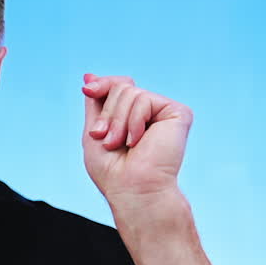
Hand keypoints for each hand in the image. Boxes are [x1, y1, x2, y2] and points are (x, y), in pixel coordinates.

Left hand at [81, 73, 192, 206]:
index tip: (87, 90)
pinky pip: (144, 99)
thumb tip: (89, 75)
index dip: (101, 85)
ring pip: (130, 91)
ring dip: (117, 121)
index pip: (117, 84)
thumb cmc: (112, 170)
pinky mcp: (178, 113)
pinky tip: (139, 141)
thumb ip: (95, 101)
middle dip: (107, 114)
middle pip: (121, 86)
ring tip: (122, 144)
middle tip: (109, 140)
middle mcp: (151, 111)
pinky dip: (134, 121)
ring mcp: (165, 112)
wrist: (132, 189)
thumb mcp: (94, 129)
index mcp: (133, 115)